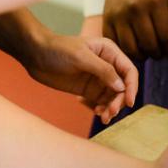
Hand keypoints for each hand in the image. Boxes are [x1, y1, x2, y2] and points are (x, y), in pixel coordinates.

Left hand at [21, 31, 138, 121]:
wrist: (35, 55)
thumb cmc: (57, 49)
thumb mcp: (81, 57)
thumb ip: (103, 70)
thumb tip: (121, 87)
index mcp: (109, 52)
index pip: (129, 71)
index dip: (132, 87)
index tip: (130, 102)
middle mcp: (107, 65)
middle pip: (123, 87)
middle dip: (120, 101)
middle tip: (111, 112)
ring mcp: (98, 78)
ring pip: (113, 96)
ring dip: (112, 107)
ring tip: (105, 117)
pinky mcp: (88, 89)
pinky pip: (102, 101)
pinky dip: (103, 109)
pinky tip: (98, 114)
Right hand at [103, 0, 167, 60]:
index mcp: (156, 1)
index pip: (167, 37)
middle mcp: (136, 8)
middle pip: (150, 45)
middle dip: (159, 53)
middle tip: (162, 52)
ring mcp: (119, 13)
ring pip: (131, 48)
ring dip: (142, 55)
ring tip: (149, 50)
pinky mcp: (107, 15)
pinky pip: (115, 42)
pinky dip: (124, 49)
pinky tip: (133, 45)